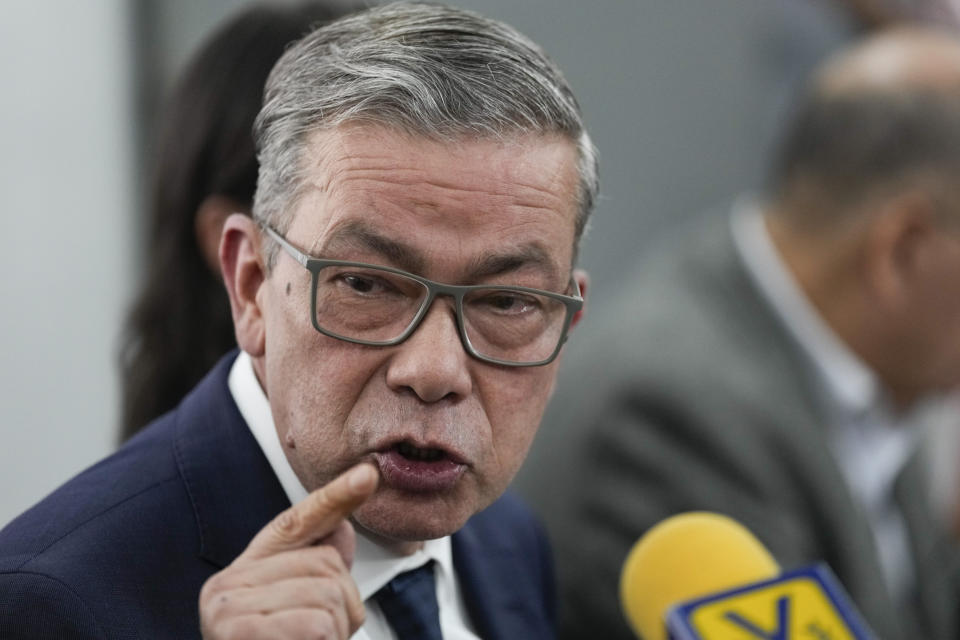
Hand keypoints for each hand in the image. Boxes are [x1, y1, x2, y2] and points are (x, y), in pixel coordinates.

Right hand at [199, 463, 378, 638]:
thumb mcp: (298, 610)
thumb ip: (317, 566)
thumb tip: (347, 511)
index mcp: (242, 572)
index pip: (295, 522)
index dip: (335, 497)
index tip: (369, 474)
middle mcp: (225, 587)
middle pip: (326, 568)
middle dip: (343, 609)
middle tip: (322, 639)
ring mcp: (226, 614)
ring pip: (327, 599)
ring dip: (336, 633)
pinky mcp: (236, 635)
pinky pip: (315, 625)